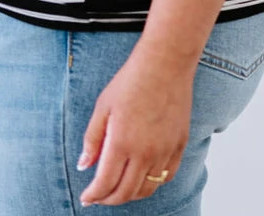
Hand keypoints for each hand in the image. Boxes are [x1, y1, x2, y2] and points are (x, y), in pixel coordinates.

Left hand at [77, 45, 194, 206]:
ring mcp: (165, 151)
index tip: (85, 198)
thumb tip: (84, 165)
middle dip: (108, 199)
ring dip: (130, 195)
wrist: (165, 64)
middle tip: (98, 196)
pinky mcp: (179, 145)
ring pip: (146, 189)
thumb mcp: (103, 107)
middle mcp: (145, 153)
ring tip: (118, 189)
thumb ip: (92, 139)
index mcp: (122, 143)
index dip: (93, 195)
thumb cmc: (131, 81)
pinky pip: (166, 176)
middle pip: (125, 193)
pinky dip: (152, 183)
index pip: (105, 184)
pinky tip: (142, 177)